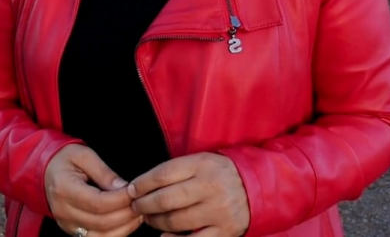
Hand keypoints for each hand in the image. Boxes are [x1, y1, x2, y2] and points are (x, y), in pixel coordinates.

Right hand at [45, 144, 144, 236]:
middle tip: (142, 203)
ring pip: (101, 236)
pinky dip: (116, 233)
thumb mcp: (83, 155)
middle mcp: (63, 212)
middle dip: (127, 214)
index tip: (135, 191)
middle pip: (101, 222)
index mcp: (64, 189)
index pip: (98, 202)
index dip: (120, 200)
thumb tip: (125, 189)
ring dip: (125, 227)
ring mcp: (67, 225)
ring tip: (139, 213)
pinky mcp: (73, 231)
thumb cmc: (64, 159)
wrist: (44, 171)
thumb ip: (104, 172)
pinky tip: (127, 222)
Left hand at [128, 153, 249, 235]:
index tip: (131, 189)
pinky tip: (164, 236)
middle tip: (136, 207)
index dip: (142, 183)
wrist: (258, 187)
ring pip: (175, 221)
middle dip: (144, 205)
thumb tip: (142, 185)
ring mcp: (218, 211)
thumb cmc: (221, 174)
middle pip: (165, 199)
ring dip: (155, 222)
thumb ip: (177, 171)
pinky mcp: (225, 231)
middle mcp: (210, 187)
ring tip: (149, 219)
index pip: (163, 174)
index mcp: (203, 165)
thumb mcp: (202, 161)